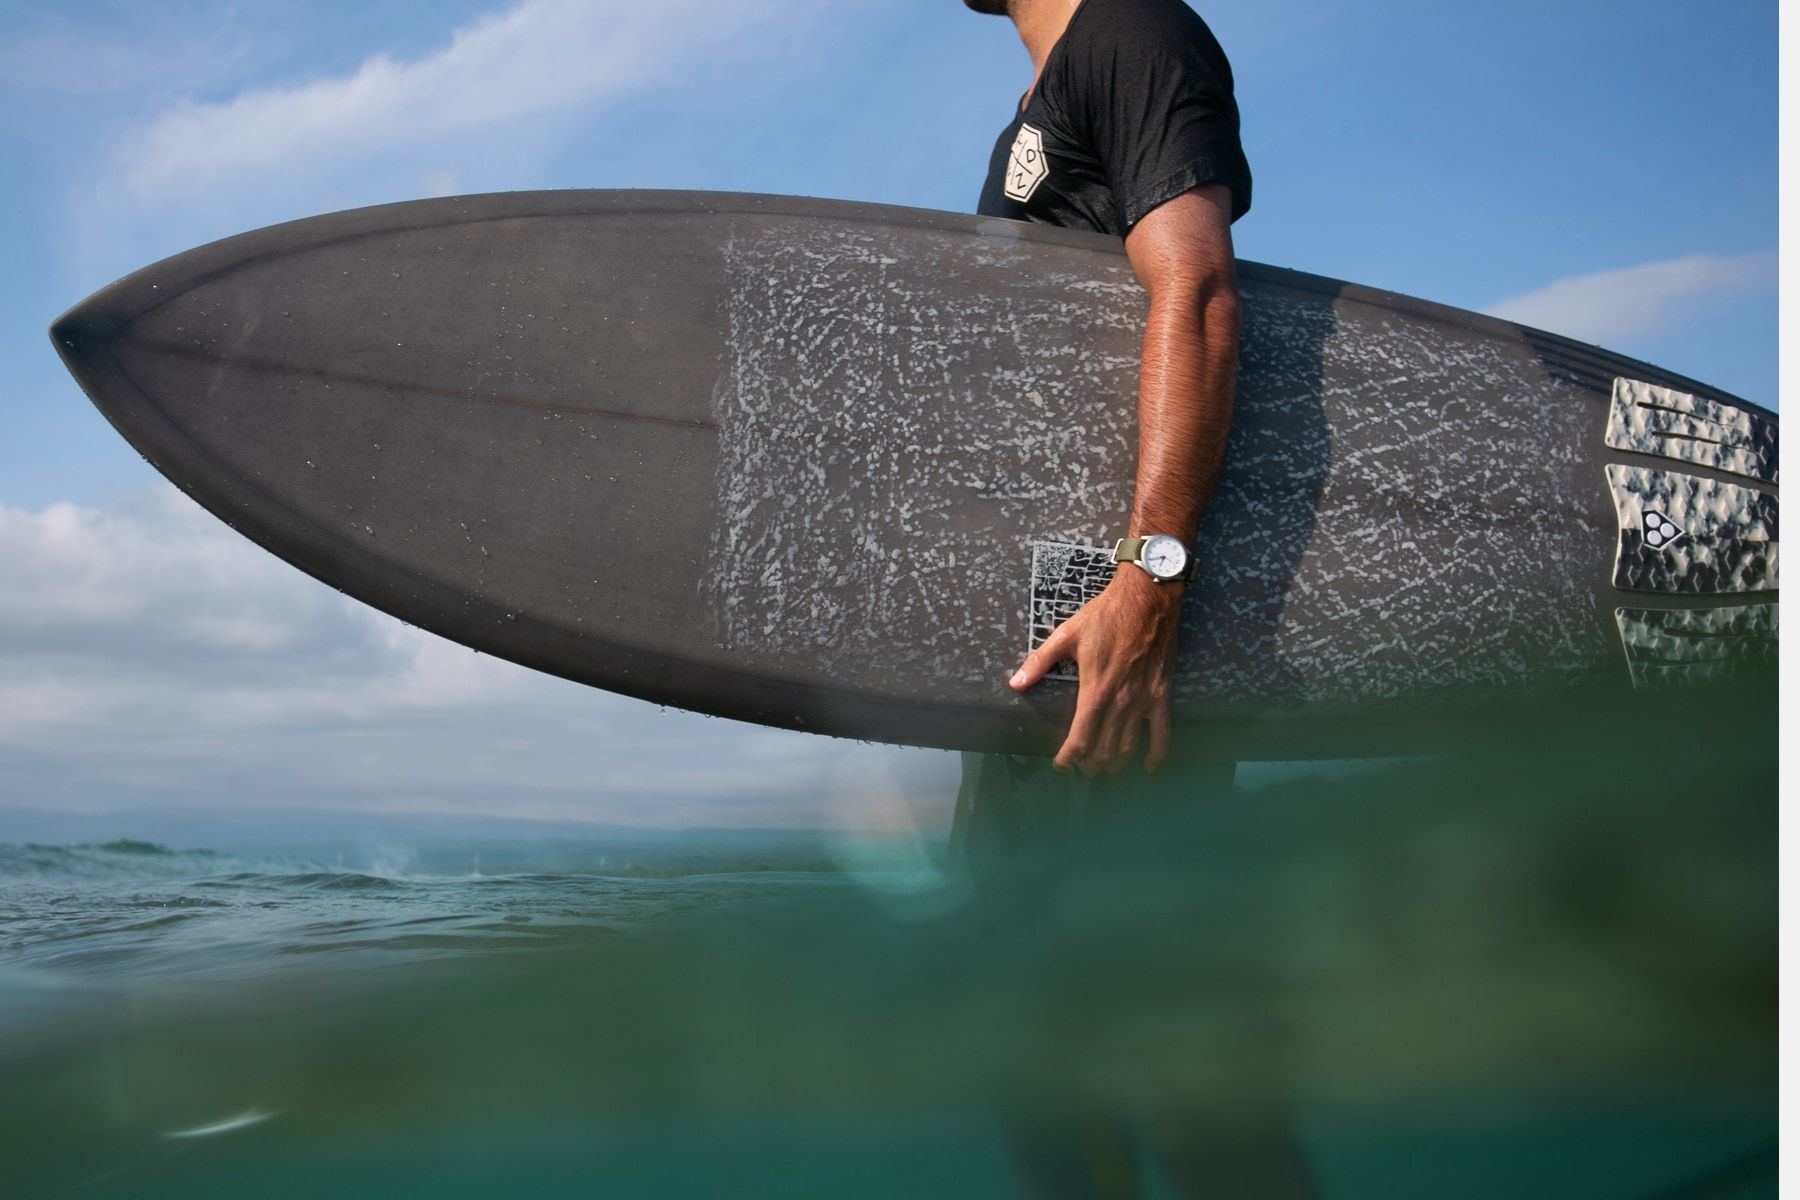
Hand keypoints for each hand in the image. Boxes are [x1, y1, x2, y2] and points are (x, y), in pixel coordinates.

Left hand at [1010, 566, 1181, 774]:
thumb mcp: (1067, 635)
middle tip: (1081, 769)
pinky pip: (1162, 732)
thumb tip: (1016, 682)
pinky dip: (1156, 754)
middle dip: (1090, 765)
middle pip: (1104, 750)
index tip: (1061, 764)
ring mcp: (1143, 700)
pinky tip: (1148, 767)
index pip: (1080, 738)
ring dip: (1115, 764)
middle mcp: (1121, 701)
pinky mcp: (1161, 694)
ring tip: (1104, 770)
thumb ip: (1040, 661)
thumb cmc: (1106, 616)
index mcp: (1095, 689)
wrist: (1147, 599)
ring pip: (1129, 747)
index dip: (1068, 758)